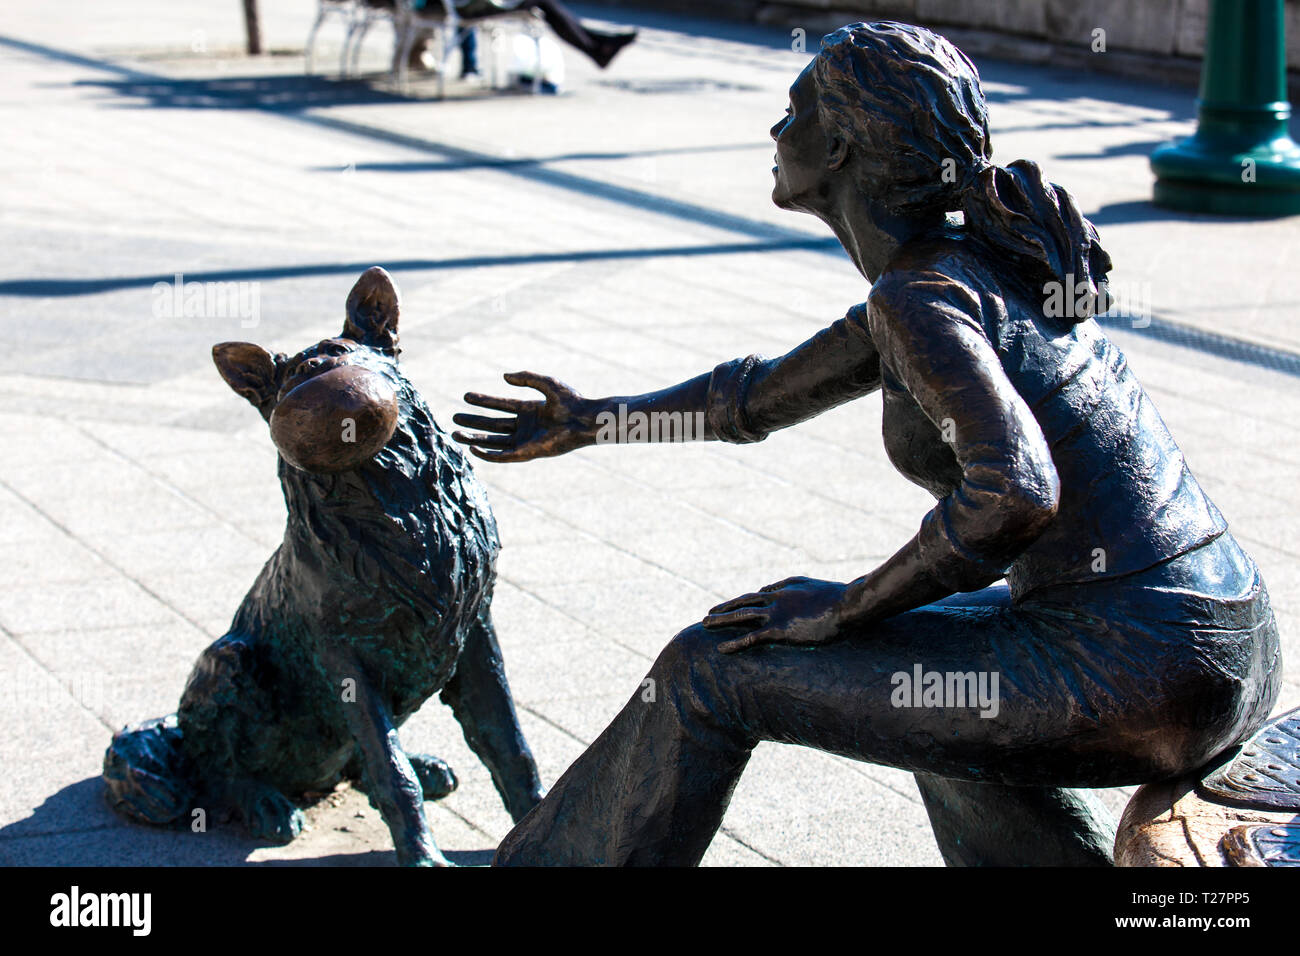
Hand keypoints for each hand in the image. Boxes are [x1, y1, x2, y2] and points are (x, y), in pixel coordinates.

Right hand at [453, 371, 593, 462]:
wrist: (583, 420)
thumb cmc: (571, 401)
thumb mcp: (546, 383)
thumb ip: (526, 378)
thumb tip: (504, 377)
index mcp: (530, 410)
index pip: (500, 406)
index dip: (483, 401)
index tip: (466, 396)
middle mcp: (525, 426)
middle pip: (493, 425)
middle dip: (473, 422)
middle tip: (454, 419)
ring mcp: (526, 440)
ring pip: (494, 441)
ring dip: (474, 438)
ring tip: (455, 433)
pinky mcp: (527, 453)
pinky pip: (503, 455)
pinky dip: (487, 453)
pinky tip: (472, 447)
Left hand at [703, 577, 848, 652]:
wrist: (848, 604)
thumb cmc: (835, 595)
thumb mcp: (807, 584)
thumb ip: (785, 584)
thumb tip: (765, 588)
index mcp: (782, 590)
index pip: (754, 596)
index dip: (738, 602)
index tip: (725, 608)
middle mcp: (774, 600)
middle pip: (742, 604)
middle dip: (722, 610)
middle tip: (706, 617)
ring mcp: (776, 614)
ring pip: (741, 617)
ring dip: (721, 621)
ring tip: (704, 625)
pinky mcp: (781, 630)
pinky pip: (751, 638)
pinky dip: (734, 643)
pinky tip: (721, 649)